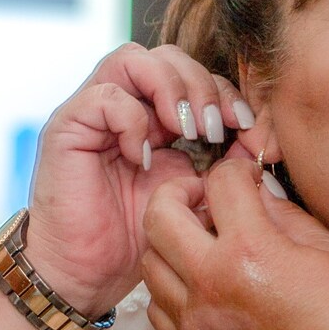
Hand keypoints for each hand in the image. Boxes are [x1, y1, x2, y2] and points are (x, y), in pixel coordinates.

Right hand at [23, 42, 257, 315]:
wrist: (85, 274)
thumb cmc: (136, 238)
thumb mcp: (193, 193)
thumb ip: (223, 161)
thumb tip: (261, 138)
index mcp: (154, 115)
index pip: (194, 73)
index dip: (225, 92)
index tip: (247, 128)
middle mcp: (122, 104)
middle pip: (166, 55)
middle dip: (201, 86)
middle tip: (215, 130)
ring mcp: (92, 111)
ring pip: (132, 59)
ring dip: (170, 90)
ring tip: (187, 132)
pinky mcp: (67, 126)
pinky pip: (104, 96)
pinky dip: (132, 120)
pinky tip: (143, 158)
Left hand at [138, 157, 328, 329]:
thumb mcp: (327, 249)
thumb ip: (282, 213)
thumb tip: (253, 193)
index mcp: (248, 250)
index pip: (219, 183)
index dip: (235, 171)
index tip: (246, 180)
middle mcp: (208, 282)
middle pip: (157, 216)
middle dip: (177, 193)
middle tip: (200, 199)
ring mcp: (192, 321)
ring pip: (149, 264)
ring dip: (170, 245)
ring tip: (200, 248)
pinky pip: (156, 309)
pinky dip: (170, 290)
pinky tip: (198, 289)